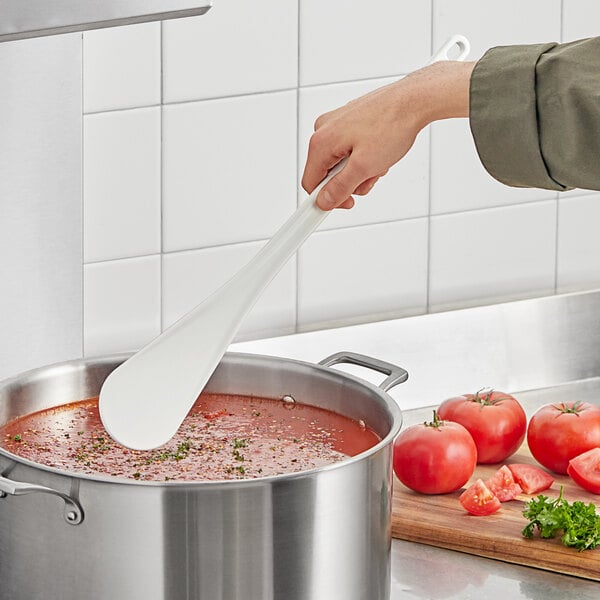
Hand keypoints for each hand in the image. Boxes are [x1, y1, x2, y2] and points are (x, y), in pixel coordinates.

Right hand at [302, 60, 474, 209]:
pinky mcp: (349, 120)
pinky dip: (364, 157)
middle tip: (369, 178)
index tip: (333, 210)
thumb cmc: (392, 124)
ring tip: (379, 162)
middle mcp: (324, 129)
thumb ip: (341, 188)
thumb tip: (325, 201)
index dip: (325, 200)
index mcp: (321, 141)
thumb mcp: (364, 167)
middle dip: (349, 183)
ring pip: (340, 163)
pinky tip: (380, 152)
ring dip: (360, 171)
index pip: (311, 183)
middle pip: (327, 174)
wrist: (414, 100)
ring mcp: (336, 123)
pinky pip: (350, 150)